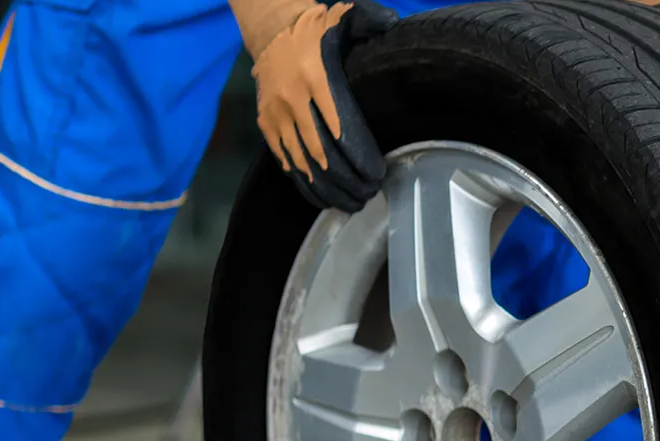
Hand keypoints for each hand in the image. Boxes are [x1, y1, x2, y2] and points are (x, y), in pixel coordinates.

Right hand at [251, 0, 397, 211]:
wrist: (270, 32)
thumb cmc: (315, 31)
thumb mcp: (341, 17)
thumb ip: (369, 19)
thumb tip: (394, 25)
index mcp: (316, 76)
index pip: (340, 125)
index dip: (358, 156)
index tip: (376, 173)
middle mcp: (293, 98)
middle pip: (322, 151)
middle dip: (346, 179)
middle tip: (368, 193)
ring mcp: (276, 114)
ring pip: (301, 161)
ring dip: (326, 187)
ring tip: (350, 203)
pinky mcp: (265, 124)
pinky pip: (284, 160)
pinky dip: (303, 182)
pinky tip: (321, 196)